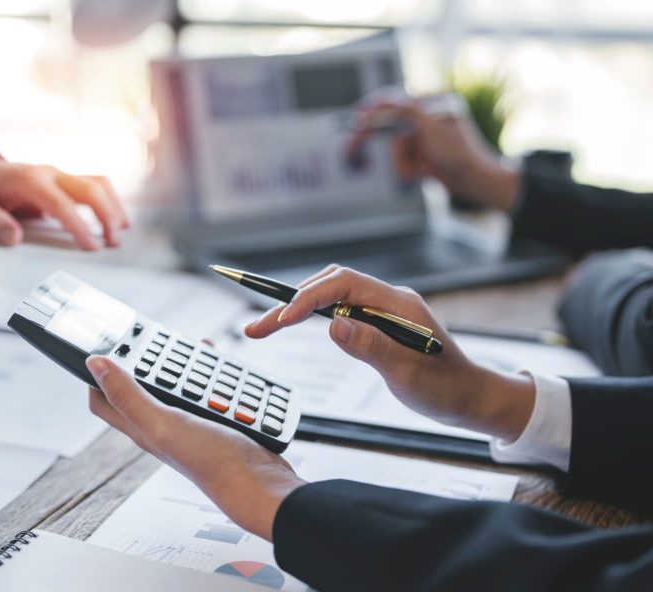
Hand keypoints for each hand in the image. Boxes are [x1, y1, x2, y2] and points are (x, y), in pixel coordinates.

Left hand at [0, 154, 128, 250]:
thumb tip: (14, 238)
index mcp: (29, 180)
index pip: (61, 203)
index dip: (79, 225)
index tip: (92, 246)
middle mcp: (50, 173)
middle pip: (89, 188)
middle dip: (106, 215)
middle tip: (112, 242)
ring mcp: (60, 175)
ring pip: (97, 184)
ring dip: (113, 207)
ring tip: (120, 232)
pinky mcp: (65, 181)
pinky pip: (95, 186)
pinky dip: (109, 201)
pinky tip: (116, 219)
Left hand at [85, 356, 303, 540]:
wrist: (260, 483)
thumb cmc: (213, 462)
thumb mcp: (163, 422)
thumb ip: (128, 395)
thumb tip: (94, 364)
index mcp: (140, 427)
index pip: (103, 400)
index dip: (96, 373)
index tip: (106, 346)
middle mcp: (160, 425)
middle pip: (138, 386)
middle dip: (143, 358)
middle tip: (153, 337)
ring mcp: (187, 423)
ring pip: (174, 383)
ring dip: (180, 362)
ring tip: (191, 345)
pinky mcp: (213, 420)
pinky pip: (205, 389)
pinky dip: (209, 372)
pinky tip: (219, 364)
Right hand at [244, 265, 535, 440]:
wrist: (471, 398)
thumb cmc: (446, 388)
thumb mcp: (408, 373)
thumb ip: (371, 346)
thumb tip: (333, 324)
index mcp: (397, 304)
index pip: (342, 285)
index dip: (306, 298)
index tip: (280, 320)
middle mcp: (388, 300)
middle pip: (329, 285)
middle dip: (290, 302)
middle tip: (256, 328)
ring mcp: (383, 310)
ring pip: (331, 295)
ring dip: (297, 307)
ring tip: (265, 328)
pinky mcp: (379, 324)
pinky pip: (340, 309)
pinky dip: (313, 315)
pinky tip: (295, 326)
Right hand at [347, 97, 520, 211]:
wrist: (475, 182)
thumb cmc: (461, 153)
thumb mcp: (431, 128)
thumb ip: (408, 111)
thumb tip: (389, 100)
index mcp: (435, 105)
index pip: (398, 103)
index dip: (376, 111)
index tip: (358, 119)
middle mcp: (429, 119)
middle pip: (394, 129)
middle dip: (392, 148)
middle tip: (357, 149)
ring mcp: (426, 139)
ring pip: (397, 150)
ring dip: (403, 163)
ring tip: (418, 171)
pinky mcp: (424, 156)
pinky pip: (404, 162)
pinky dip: (408, 170)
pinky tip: (421, 175)